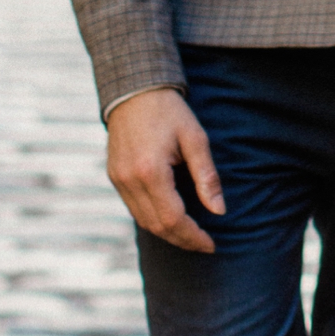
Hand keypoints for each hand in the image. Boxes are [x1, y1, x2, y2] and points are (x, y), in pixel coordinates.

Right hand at [107, 88, 224, 253]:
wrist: (134, 91)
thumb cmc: (169, 112)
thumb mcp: (195, 138)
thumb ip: (207, 177)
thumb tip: (219, 210)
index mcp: (151, 172)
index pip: (173, 219)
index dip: (193, 237)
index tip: (211, 244)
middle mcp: (129, 180)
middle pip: (157, 226)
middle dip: (182, 240)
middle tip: (204, 244)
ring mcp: (118, 180)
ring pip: (143, 221)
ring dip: (167, 233)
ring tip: (191, 236)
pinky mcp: (115, 177)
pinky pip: (134, 209)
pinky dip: (153, 219)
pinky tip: (170, 218)